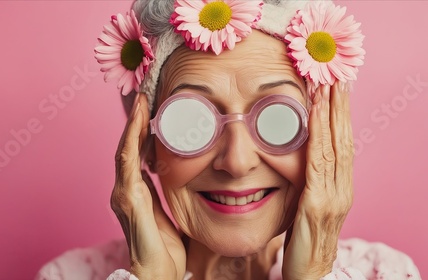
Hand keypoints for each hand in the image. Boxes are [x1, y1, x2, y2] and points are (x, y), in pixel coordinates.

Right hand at [111, 92, 186, 279]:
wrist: (157, 273)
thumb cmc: (165, 248)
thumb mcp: (170, 211)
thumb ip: (168, 193)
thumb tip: (178, 175)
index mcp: (136, 191)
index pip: (137, 152)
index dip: (141, 129)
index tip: (150, 107)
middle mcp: (125, 188)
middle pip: (128, 146)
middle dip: (135, 120)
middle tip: (144, 94)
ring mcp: (123, 193)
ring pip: (125, 148)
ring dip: (132, 123)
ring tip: (141, 99)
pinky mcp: (127, 199)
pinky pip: (128, 162)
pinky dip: (132, 138)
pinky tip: (138, 120)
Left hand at [282, 82, 353, 278]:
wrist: (308, 274)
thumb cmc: (304, 240)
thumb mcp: (306, 206)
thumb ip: (308, 182)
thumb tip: (301, 156)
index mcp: (339, 186)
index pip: (342, 143)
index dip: (340, 115)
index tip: (336, 87)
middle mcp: (342, 188)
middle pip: (343, 139)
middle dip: (339, 106)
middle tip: (336, 74)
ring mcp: (333, 196)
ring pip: (334, 146)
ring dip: (330, 114)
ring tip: (327, 86)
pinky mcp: (318, 205)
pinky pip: (318, 165)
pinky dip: (318, 137)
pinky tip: (314, 118)